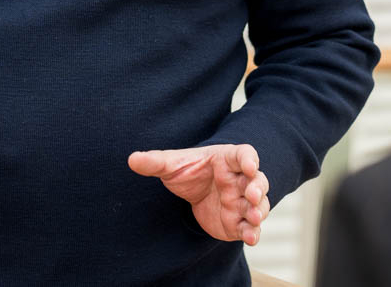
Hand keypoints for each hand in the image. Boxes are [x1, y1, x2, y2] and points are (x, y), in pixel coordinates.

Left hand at [128, 143, 268, 245]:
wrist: (192, 191)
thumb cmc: (188, 170)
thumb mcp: (171, 164)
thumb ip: (154, 161)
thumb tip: (131, 159)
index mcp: (226, 159)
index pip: (243, 154)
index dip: (249, 159)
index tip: (249, 165)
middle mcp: (238, 180)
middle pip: (257, 180)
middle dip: (257, 187)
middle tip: (250, 194)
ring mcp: (240, 201)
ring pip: (259, 204)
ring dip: (259, 210)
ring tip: (253, 217)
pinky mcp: (238, 222)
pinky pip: (251, 227)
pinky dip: (253, 231)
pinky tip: (250, 237)